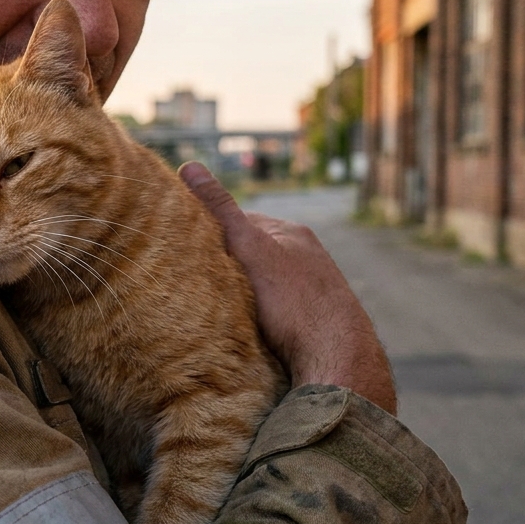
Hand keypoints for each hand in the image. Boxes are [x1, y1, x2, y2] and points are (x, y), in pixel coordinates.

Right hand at [179, 163, 396, 414]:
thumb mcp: (249, 248)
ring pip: (265, 286)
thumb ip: (220, 210)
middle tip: (197, 284)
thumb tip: (190, 167)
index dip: (212, 234)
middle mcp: (307, 258)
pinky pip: (277, 313)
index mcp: (293, 233)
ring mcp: (313, 290)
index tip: (187, 249)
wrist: (337, 356)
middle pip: (254, 256)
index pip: (243, 222)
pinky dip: (260, 319)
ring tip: (219, 311)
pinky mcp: (314, 322)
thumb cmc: (293, 300)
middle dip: (228, 267)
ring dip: (243, 297)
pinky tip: (247, 332)